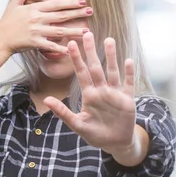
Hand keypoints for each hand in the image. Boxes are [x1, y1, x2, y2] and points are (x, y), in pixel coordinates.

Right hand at [0, 0, 91, 54]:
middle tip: (90, 12)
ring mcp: (36, 31)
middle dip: (77, 13)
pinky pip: (50, 46)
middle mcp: (37, 19)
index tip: (82, 1)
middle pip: (61, 15)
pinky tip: (71, 50)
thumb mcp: (14, 4)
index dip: (70, 2)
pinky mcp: (35, 43)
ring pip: (59, 31)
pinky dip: (60, 48)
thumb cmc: (6, 22)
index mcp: (34, 8)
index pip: (56, 4)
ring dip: (74, 31)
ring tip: (87, 31)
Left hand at [43, 32, 137, 153]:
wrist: (115, 143)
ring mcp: (114, 93)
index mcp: (89, 95)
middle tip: (87, 32)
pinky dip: (129, 73)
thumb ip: (63, 113)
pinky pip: (128, 83)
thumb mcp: (77, 125)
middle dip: (91, 51)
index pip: (81, 73)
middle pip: (95, 67)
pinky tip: (128, 60)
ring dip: (111, 57)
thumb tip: (46, 100)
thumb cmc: (96, 134)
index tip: (70, 43)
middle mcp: (101, 90)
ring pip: (112, 71)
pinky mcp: (127, 99)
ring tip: (109, 40)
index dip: (76, 59)